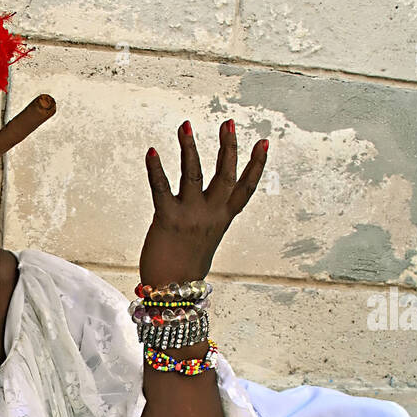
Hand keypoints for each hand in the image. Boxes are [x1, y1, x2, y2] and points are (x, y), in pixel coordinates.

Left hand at [139, 119, 268, 287]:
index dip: (256, 165)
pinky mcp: (168, 218)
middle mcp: (210, 215)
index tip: (264, 142)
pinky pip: (161, 188)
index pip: (245, 189)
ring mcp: (191, 215)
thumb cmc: (183, 271)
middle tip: (228, 121)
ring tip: (186, 125)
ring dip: (190, 147)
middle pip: (225, 174)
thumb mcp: (202, 242)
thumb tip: (201, 214)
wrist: (171, 295)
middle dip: (228, 146)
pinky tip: (152, 151)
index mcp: (221, 220)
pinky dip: (155, 169)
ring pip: (194, 173)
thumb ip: (204, 223)